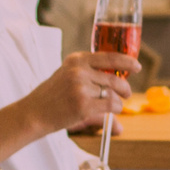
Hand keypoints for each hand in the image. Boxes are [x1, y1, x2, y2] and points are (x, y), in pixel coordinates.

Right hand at [20, 52, 135, 135]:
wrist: (33, 113)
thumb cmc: (52, 96)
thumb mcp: (67, 75)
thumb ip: (90, 73)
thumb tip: (119, 83)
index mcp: (76, 59)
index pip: (108, 56)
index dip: (127, 61)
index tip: (136, 66)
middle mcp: (79, 70)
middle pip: (114, 77)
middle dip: (125, 87)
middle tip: (127, 93)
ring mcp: (80, 87)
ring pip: (113, 92)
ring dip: (119, 101)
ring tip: (116, 105)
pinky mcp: (83, 105)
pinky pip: (111, 105)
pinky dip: (116, 109)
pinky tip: (113, 112)